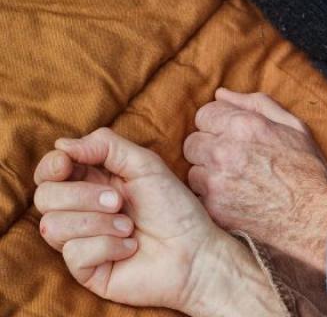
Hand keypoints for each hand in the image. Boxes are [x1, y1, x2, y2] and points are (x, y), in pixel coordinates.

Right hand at [34, 128, 285, 315]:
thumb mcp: (146, 165)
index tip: (67, 163)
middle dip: (81, 195)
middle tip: (119, 202)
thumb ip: (106, 146)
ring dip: (98, 223)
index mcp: (94, 182)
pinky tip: (131, 247)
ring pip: (52, 226)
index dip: (51, 166)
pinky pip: (74, 253)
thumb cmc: (175, 208)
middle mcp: (82, 211)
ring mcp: (81, 241)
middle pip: (44, 196)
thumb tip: (62, 145)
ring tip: (129, 226)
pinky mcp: (86, 269)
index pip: (50, 172)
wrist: (195, 251)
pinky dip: (107, 246)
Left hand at [183, 88, 326, 272]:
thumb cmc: (309, 171)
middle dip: (209, 149)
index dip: (218, 126)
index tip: (233, 139)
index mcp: (243, 125)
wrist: (316, 218)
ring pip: (193, 172)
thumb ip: (256, 104)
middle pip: (192, 143)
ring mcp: (216, 182)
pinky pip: (199, 198)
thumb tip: (221, 94)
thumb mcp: (294, 127)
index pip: (204, 114)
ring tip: (237, 184)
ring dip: (209, 176)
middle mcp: (224, 151)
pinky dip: (213, 200)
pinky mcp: (214, 209)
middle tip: (234, 162)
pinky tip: (236, 202)